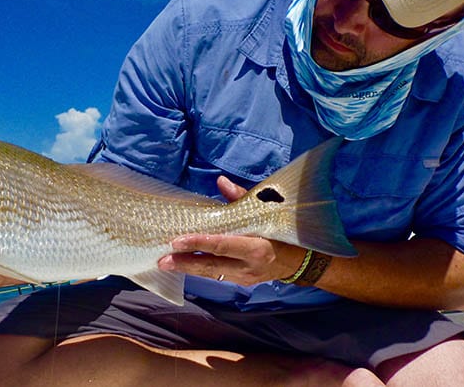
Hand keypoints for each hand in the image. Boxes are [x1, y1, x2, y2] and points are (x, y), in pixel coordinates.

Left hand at [157, 176, 306, 284]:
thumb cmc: (281, 231)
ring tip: (165, 264)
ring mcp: (244, 278)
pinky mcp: (241, 283)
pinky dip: (199, 270)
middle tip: (162, 259)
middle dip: (185, 262)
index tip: (177, 241)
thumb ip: (241, 198)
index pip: (222, 245)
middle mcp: (249, 267)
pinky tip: (182, 265)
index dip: (199, 243)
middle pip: (212, 265)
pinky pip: (217, 275)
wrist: (301, 262)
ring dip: (187, 269)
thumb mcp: (265, 213)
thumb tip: (221, 182)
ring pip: (211, 274)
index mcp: (257, 247)